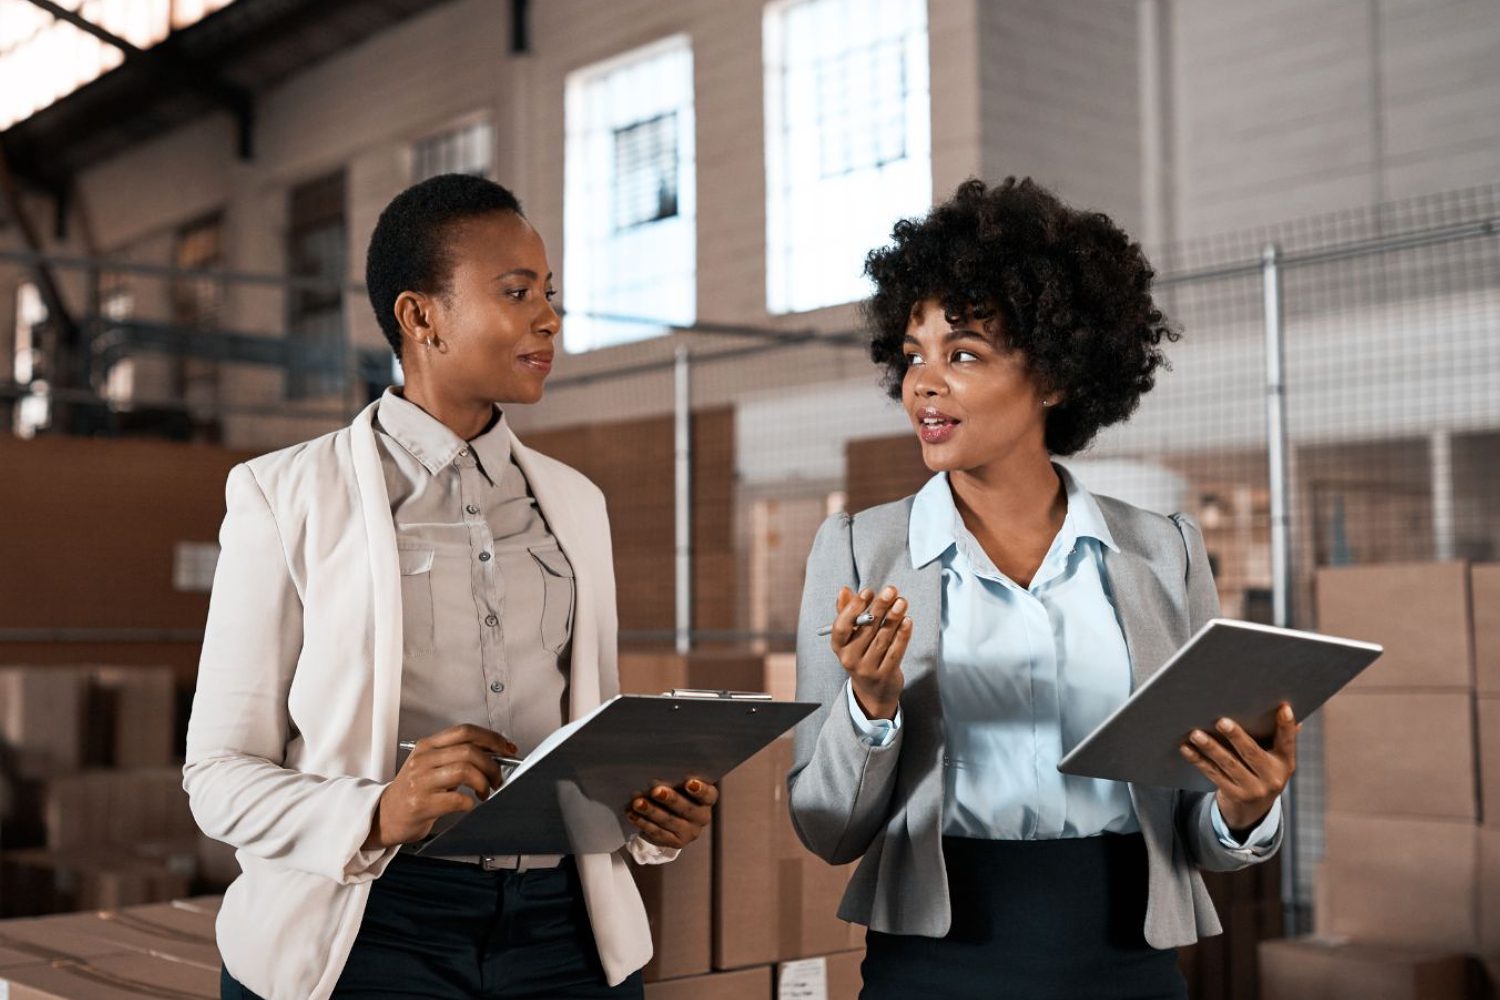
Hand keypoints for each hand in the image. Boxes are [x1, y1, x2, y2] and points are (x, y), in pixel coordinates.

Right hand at [363, 724, 517, 849]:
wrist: (384, 815)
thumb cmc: (412, 791)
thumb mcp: (430, 764)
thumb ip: (456, 755)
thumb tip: (494, 753)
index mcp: (428, 746)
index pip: (465, 731)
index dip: (492, 738)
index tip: (507, 748)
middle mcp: (423, 760)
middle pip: (469, 750)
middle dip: (493, 765)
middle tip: (497, 778)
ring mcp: (421, 781)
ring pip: (465, 770)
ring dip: (484, 783)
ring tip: (484, 792)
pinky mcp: (421, 804)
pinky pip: (456, 799)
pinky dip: (470, 802)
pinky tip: (469, 804)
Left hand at [626, 777, 717, 849]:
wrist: (668, 817)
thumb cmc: (674, 790)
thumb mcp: (678, 783)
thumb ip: (674, 779)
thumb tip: (657, 775)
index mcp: (707, 799)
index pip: (708, 795)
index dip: (700, 790)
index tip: (688, 782)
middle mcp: (702, 817)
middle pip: (687, 809)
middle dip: (670, 799)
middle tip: (655, 790)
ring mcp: (690, 832)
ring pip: (669, 821)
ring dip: (651, 811)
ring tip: (637, 802)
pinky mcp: (675, 842)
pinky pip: (658, 833)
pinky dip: (643, 822)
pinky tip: (633, 814)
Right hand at [830, 585, 910, 720]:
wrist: (873, 691)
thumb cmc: (862, 653)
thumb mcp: (851, 636)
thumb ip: (847, 612)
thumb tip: (844, 590)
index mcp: (839, 646)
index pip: (841, 626)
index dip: (854, 608)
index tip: (868, 591)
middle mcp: (850, 658)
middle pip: (866, 629)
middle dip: (880, 607)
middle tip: (891, 590)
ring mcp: (868, 668)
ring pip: (883, 638)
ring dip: (894, 618)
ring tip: (902, 602)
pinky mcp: (885, 674)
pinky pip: (895, 651)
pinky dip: (902, 635)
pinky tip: (908, 621)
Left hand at [1179, 703, 1299, 834]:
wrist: (1253, 810)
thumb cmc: (1262, 771)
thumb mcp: (1275, 758)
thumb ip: (1279, 737)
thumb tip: (1285, 708)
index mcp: (1285, 762)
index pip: (1287, 742)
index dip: (1286, 726)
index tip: (1283, 708)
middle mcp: (1272, 778)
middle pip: (1251, 753)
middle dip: (1236, 737)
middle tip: (1221, 721)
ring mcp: (1253, 789)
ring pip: (1228, 764)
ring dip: (1210, 748)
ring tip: (1196, 734)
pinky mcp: (1233, 794)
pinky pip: (1213, 773)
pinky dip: (1198, 760)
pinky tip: (1186, 748)